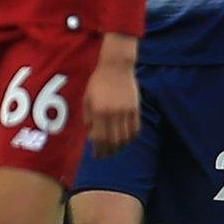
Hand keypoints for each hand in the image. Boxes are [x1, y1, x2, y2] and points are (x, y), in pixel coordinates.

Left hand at [82, 33, 140, 156]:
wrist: (116, 67)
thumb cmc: (97, 82)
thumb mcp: (87, 99)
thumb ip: (88, 118)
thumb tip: (91, 135)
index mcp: (99, 111)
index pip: (99, 138)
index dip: (98, 150)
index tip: (96, 155)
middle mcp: (113, 114)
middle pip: (113, 141)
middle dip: (109, 151)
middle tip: (105, 155)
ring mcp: (126, 112)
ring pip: (125, 137)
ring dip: (120, 146)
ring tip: (114, 149)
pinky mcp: (136, 109)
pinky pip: (135, 129)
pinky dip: (131, 137)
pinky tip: (126, 139)